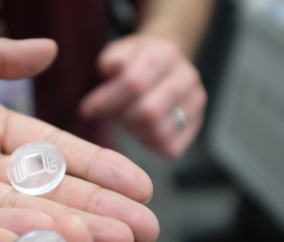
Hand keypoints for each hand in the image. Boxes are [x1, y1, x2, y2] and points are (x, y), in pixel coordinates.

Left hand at [80, 33, 206, 158]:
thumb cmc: (135, 63)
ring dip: (135, 130)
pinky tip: (141, 129)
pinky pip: (169, 147)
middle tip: (114, 113)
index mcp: (166, 54)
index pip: (134, 83)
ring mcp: (195, 102)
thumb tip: (109, 67)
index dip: (107, 100)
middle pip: (148, 111)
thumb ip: (111, 59)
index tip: (87, 109)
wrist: (166, 66)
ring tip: (128, 118)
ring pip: (159, 131)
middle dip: (122, 117)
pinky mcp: (196, 125)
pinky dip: (149, 143)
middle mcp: (187, 77)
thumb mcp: (119, 52)